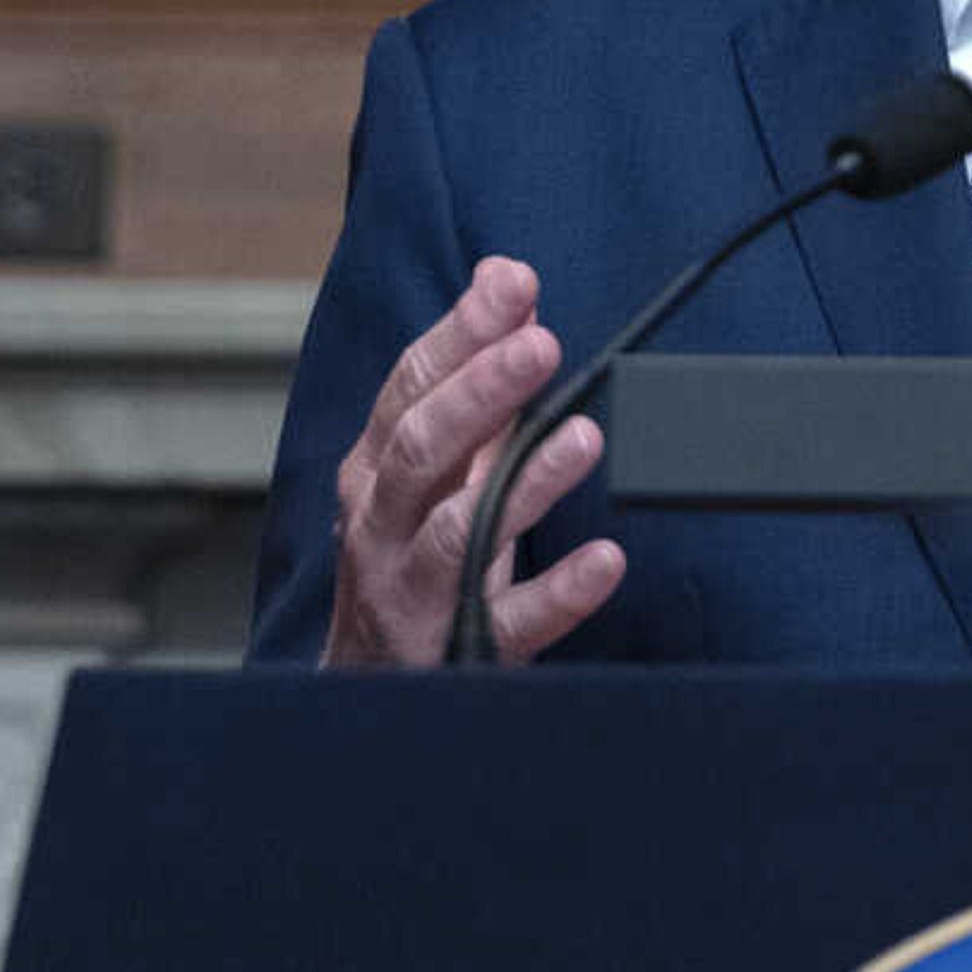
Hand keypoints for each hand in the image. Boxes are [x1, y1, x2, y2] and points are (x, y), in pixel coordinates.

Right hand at [325, 256, 625, 667]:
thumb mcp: (435, 469)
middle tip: (542, 344)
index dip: (459, 333)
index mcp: (377, 470)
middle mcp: (382, 524)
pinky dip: (557, 593)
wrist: (367, 690)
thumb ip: (471, 380)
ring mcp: (413, 591)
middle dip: (479, 391)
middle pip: (421, 448)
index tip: (512, 283)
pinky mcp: (455, 650)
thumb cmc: (410, 561)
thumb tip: (506, 281)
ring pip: (454, 531)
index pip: (410, 388)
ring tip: (582, 438)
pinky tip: (605, 563)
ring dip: (521, 481)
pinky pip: (507, 621)